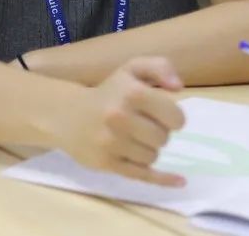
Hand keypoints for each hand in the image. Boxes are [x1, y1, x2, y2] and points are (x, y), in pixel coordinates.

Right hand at [59, 57, 186, 186]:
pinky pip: (142, 175)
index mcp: (132, 92)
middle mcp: (120, 117)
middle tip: (143, 126)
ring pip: (153, 156)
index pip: (175, 117)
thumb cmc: (109, 92)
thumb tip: (178, 87)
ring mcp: (112, 142)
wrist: (68, 114)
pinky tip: (180, 181)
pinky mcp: (106, 163)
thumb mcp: (133, 69)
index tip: (163, 115)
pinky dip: (161, 178)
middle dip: (158, 133)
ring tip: (133, 138)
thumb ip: (160, 67)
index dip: (173, 117)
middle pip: (163, 138)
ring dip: (149, 149)